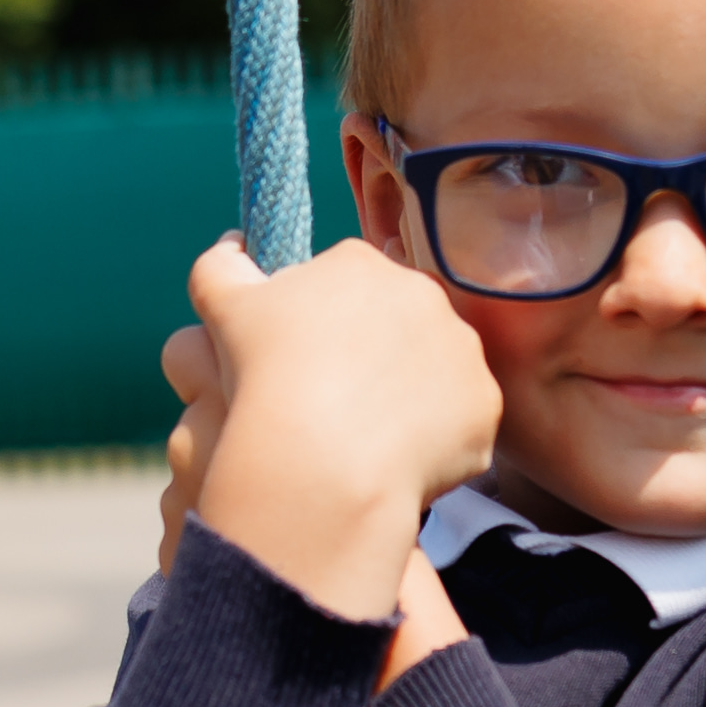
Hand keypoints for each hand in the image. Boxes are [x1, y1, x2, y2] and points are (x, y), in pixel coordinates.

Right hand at [176, 234, 498, 625]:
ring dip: (407, 395)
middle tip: (333, 401)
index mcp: (363, 264)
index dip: (321, 325)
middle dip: (372, 354)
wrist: (321, 462)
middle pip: (397, 324)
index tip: (302, 362)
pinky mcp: (484, 406)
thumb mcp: (222, 306)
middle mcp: (425, 294)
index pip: (347, 286)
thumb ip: (222, 264)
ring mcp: (462, 351)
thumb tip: (233, 244)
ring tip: (364, 435)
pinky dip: (435, 440)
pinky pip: (460, 422)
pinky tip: (395, 459)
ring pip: (433, 371)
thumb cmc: (266, 378)